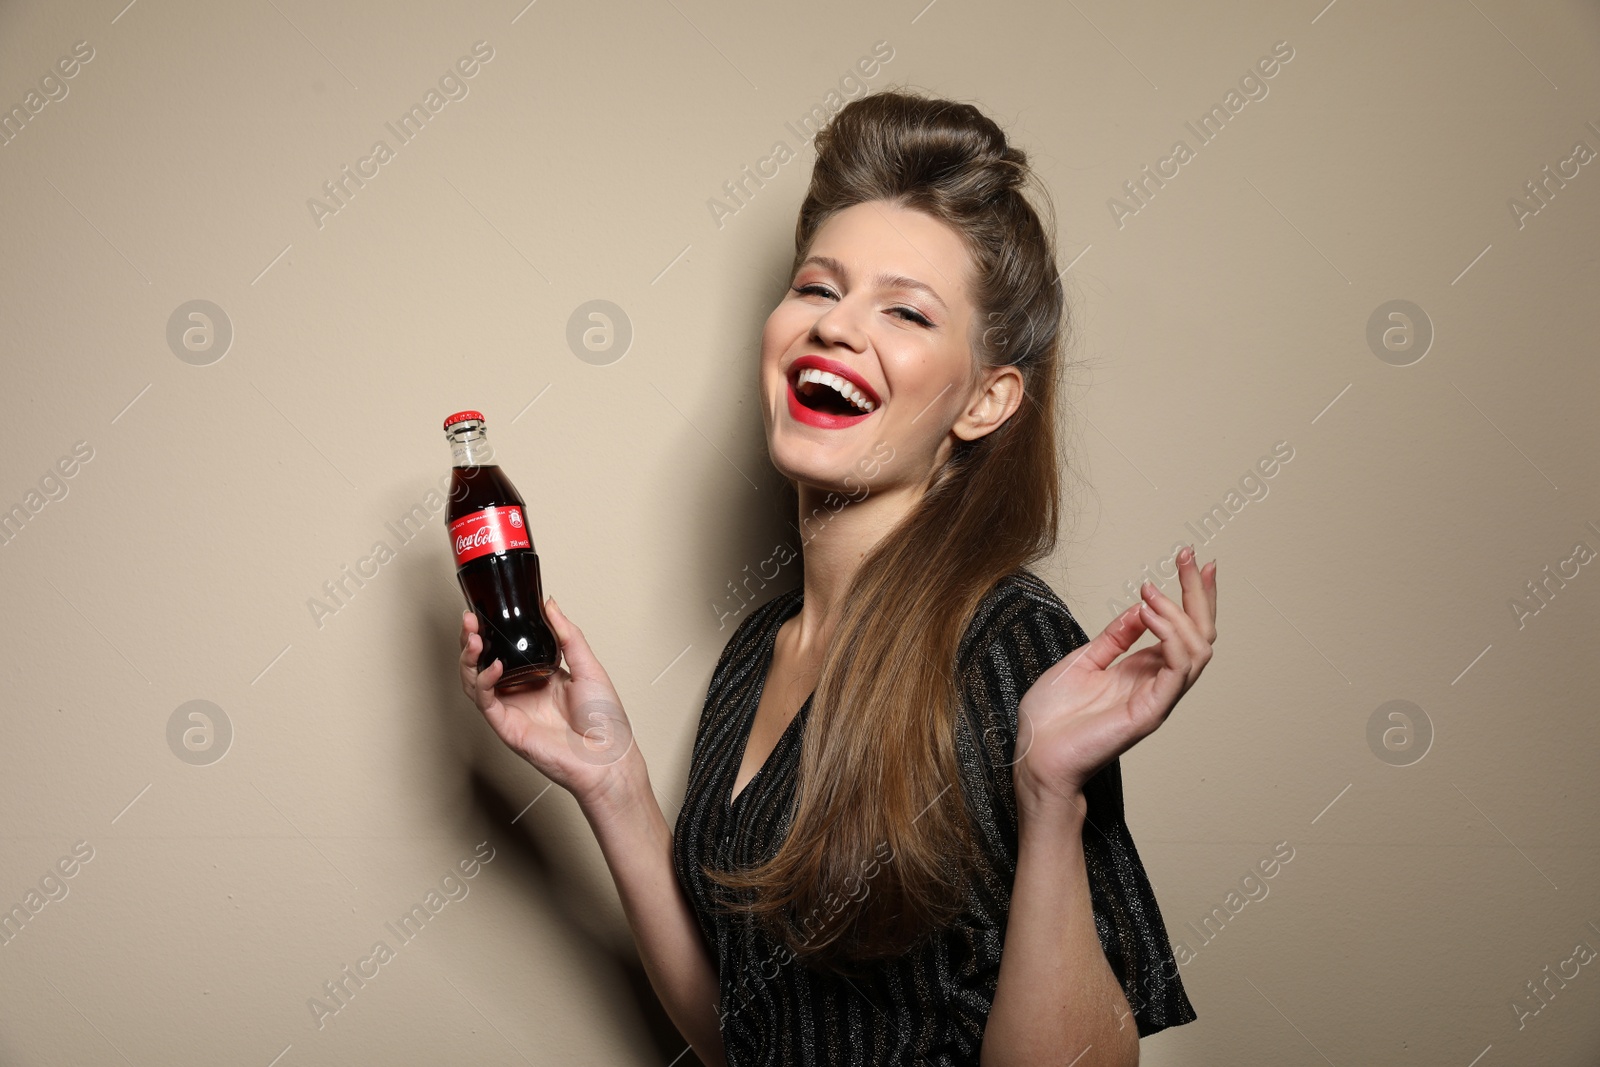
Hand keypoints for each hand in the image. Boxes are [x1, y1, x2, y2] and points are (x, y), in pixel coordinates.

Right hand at [458, 598, 644, 815]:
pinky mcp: (507, 727)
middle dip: (470, 640)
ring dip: (469, 659)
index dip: (489, 632)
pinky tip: (493, 666)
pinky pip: (486, 702)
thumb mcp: (588, 665)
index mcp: (538, 676)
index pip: (504, 649)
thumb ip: (567, 635)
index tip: (482, 613)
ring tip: (472, 639)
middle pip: (482, 663)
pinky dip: (484, 682)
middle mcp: (520, 692)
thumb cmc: (603, 718)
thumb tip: (550, 604)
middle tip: (468, 621)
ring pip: (475, 682)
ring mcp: (511, 709)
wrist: (607, 754)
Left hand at [1013, 547, 1217, 811]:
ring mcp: (1157, 698)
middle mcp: (1156, 683)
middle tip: (1188, 557)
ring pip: (1198, 650)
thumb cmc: (1052, 717)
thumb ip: (1115, 637)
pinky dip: (1171, 637)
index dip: (1191, 594)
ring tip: (1151, 593)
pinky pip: (1178, 670)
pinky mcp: (1150, 711)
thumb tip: (1142, 607)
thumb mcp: (1083, 660)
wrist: (1034, 755)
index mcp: (1142, 672)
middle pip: (1200, 634)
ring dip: (1180, 612)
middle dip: (1198, 592)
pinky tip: (1150, 615)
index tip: (1189, 560)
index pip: (1182, 629)